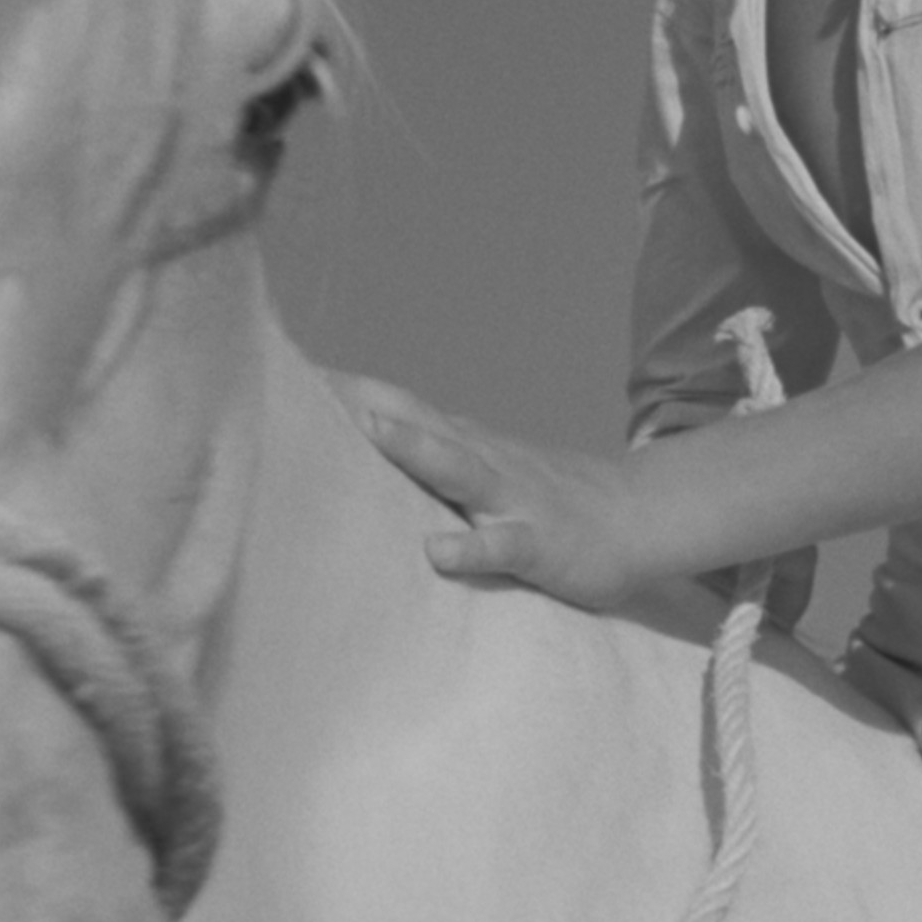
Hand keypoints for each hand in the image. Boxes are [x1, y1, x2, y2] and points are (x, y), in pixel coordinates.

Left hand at [332, 374, 648, 611]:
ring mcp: (515, 498)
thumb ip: (431, 456)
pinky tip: (439, 550)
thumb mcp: (486, 466)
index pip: (398, 405)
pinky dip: (472, 544)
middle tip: (305, 384)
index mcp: (465, 443)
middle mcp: (484, 460)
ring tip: (372, 428)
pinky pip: (505, 542)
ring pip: (461, 469)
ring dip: (417, 448)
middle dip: (364, 403)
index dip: (345, 389)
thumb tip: (361, 440)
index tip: (282, 370)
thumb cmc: (547, 496)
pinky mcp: (543, 543)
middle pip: (419, 422)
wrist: (639, 515)